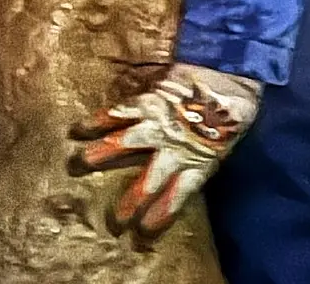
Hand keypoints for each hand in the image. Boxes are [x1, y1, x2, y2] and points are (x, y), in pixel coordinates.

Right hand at [69, 62, 262, 240]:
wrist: (232, 73)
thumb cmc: (232, 114)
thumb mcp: (222, 147)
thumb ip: (196, 164)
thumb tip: (175, 181)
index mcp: (198, 164)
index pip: (175, 200)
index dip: (157, 219)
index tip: (141, 236)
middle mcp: (174, 149)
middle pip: (146, 184)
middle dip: (127, 206)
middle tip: (113, 221)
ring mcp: (158, 125)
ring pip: (121, 145)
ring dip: (97, 157)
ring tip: (76, 166)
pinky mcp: (148, 100)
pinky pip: (118, 112)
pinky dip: (97, 120)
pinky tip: (78, 129)